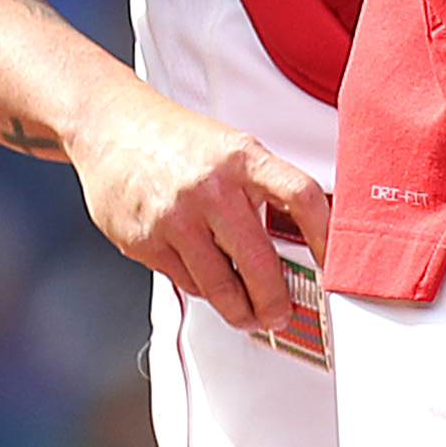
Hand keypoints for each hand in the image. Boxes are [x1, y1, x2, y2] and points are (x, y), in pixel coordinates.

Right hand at [63, 83, 332, 332]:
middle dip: (276, 299)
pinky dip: (205, 291)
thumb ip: (264, 187)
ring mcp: (176, 219)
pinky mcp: (145, 243)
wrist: (113, 129)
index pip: (300, 196)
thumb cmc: (179, 141)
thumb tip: (300, 235)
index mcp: (244, 158)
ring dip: (240, 310)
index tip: (333, 263)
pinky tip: (212, 289)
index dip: (324, 234)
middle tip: (283, 314)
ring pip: (220, 284)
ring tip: (251, 317)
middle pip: (260, 260)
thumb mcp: (233, 148)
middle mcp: (212, 189)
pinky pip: (187, 282)